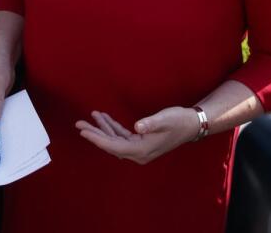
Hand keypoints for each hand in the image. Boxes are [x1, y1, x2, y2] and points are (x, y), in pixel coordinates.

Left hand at [76, 107, 199, 164]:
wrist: (191, 125)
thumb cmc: (178, 121)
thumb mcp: (165, 119)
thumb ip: (150, 123)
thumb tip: (137, 128)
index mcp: (141, 151)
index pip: (113, 146)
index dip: (97, 138)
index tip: (83, 131)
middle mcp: (138, 154)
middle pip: (111, 145)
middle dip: (95, 134)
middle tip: (79, 124)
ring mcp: (139, 149)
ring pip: (115, 141)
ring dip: (103, 129)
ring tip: (90, 117)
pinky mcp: (141, 143)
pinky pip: (122, 137)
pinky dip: (112, 128)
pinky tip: (104, 118)